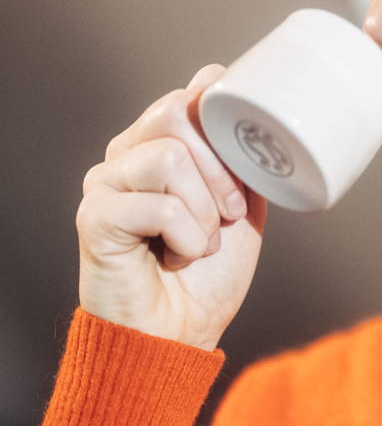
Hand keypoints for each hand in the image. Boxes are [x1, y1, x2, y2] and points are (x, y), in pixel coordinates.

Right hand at [76, 64, 266, 350]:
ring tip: (200, 242)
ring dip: (204, 211)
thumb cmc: (210, 271)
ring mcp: (106, 181)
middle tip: (229, 214)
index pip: (194, 93)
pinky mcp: (94, 215)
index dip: (228, 125)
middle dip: (220, 170)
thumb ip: (237, 155)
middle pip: (177, 111)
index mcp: (164, 142)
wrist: (183, 331)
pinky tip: (176, 257)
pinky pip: (159, 205)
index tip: (244, 170)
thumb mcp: (242, 201)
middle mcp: (129, 152)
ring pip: (169, 157)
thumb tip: (239, 101)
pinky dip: (186, 237)